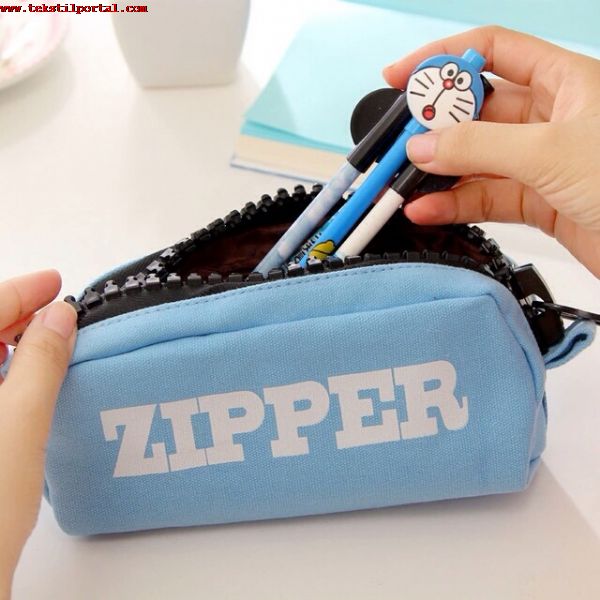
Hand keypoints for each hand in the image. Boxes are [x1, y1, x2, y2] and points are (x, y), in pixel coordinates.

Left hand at [0, 271, 76, 599]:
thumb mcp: (17, 426)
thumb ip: (39, 363)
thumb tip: (58, 316)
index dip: (19, 293)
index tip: (55, 283)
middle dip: (14, 315)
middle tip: (57, 310)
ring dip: (7, 345)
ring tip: (48, 341)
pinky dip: (1, 374)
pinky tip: (23, 379)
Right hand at [383, 26, 599, 276]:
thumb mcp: (551, 151)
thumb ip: (480, 146)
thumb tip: (424, 145)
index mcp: (564, 81)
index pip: (492, 51)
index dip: (443, 59)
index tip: (401, 77)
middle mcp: (550, 118)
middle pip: (475, 111)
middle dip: (434, 127)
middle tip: (399, 144)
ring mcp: (540, 163)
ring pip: (475, 160)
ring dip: (438, 173)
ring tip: (404, 183)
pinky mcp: (536, 203)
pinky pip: (484, 197)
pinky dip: (454, 204)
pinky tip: (428, 209)